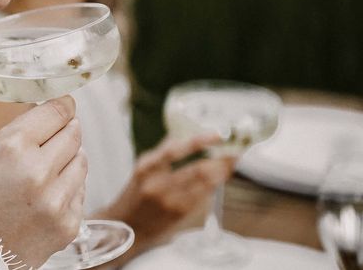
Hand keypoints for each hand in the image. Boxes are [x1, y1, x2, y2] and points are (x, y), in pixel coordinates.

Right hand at [0, 95, 86, 267]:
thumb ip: (19, 133)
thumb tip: (50, 113)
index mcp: (12, 146)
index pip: (57, 111)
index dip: (64, 104)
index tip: (66, 104)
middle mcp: (38, 170)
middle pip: (73, 133)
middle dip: (67, 129)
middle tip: (58, 132)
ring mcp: (56, 200)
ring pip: (82, 160)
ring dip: (70, 158)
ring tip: (49, 168)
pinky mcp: (68, 225)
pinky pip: (81, 191)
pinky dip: (70, 187)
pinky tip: (49, 194)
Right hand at [107, 133, 234, 246]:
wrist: (126, 227)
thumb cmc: (134, 195)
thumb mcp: (140, 170)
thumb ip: (160, 153)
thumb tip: (176, 135)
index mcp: (147, 167)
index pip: (175, 150)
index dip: (199, 141)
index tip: (216, 135)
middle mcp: (158, 184)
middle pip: (196, 170)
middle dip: (220, 161)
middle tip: (235, 153)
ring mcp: (170, 201)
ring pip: (203, 185)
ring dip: (221, 174)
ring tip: (231, 164)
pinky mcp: (179, 215)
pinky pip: (202, 198)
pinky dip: (213, 187)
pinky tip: (219, 180)